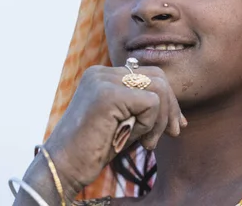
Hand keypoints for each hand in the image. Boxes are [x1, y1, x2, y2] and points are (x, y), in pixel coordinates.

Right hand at [43, 64, 184, 198]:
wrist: (63, 168)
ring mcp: (103, 81)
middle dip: (171, 107)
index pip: (149, 75)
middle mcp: (101, 72)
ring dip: (161, 120)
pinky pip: (151, 103)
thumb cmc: (93, 150)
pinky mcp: (107, 95)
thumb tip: (178, 113)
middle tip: (173, 133)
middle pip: (158, 77)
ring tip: (148, 143)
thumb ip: (143, 109)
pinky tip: (135, 140)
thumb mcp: (124, 122)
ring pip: (158, 89)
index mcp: (103, 75)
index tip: (174, 126)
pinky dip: (150, 124)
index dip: (168, 100)